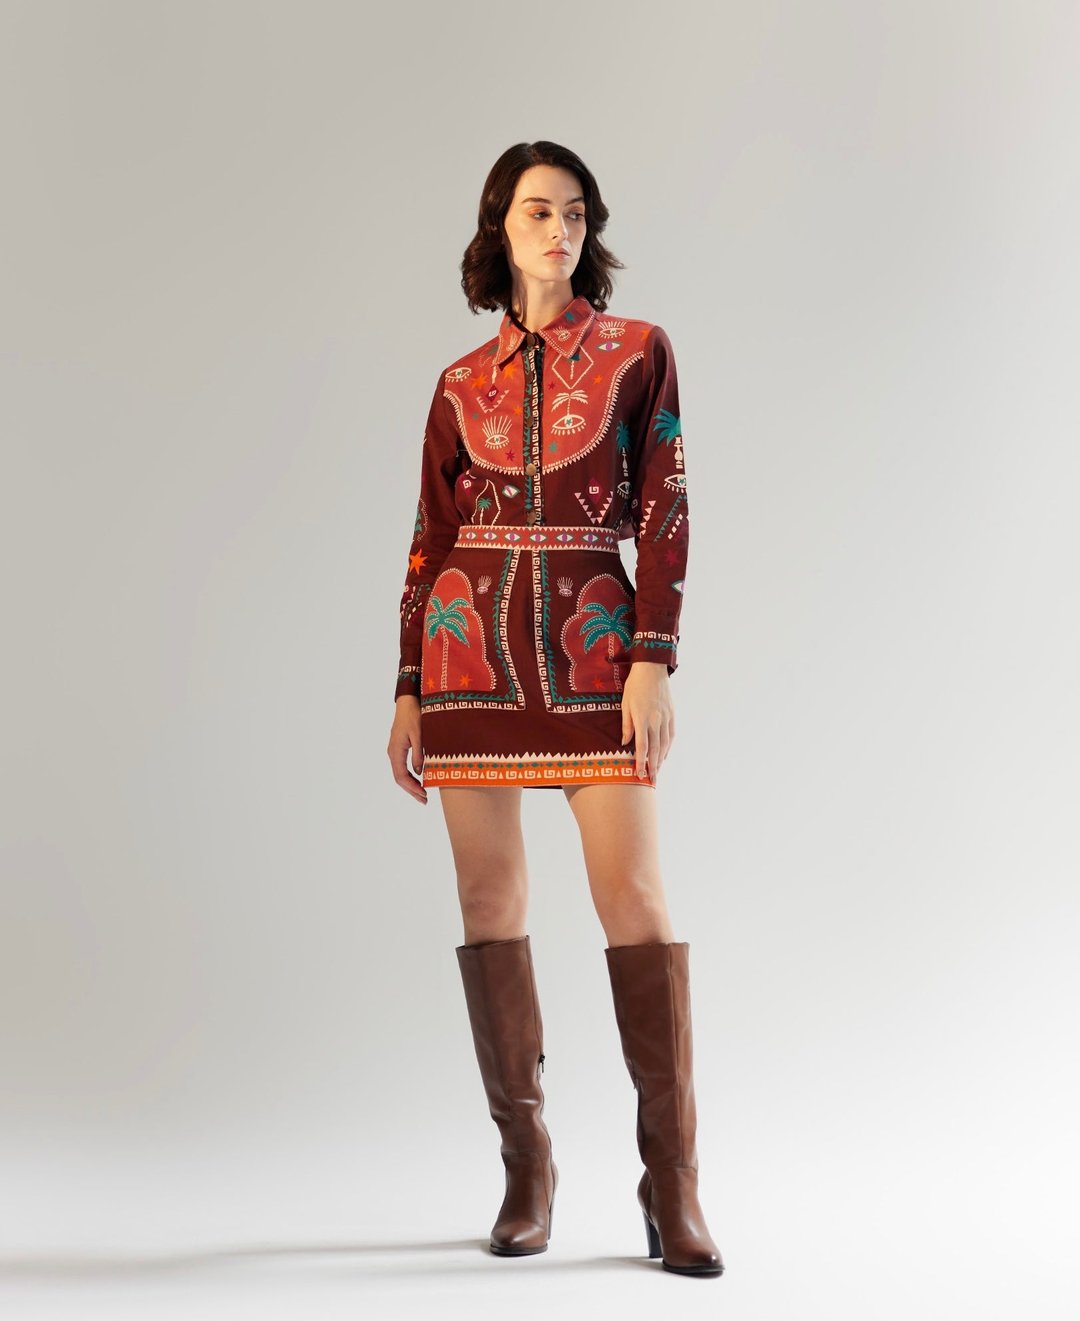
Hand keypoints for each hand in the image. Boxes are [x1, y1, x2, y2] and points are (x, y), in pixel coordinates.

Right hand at [388, 695, 427, 803]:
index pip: (401, 776)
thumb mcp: (420, 735)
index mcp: (396, 750)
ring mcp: (394, 751)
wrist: (408, 702)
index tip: (424, 794)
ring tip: (422, 795)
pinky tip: (419, 780)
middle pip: (399, 778)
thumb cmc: (414, 716)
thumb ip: (419, 754)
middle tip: (424, 800)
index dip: (412, 787)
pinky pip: (401, 767)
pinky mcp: (399, 748)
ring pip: (400, 774)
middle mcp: (392, 752)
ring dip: (410, 785)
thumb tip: (419, 772)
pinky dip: (410, 777)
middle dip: (411, 790)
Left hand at [620, 662, 674, 782]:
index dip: (641, 762)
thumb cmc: (635, 685)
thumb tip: (625, 743)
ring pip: (664, 744)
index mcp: (642, 719)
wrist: (652, 669)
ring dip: (661, 759)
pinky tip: (664, 754)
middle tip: (651, 780)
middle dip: (652, 766)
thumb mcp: (625, 704)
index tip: (639, 774)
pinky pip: (671, 735)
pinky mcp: (671, 714)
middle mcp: (656, 721)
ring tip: (657, 771)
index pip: (642, 747)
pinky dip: (667, 747)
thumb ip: (626, 725)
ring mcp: (665, 718)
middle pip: (655, 749)